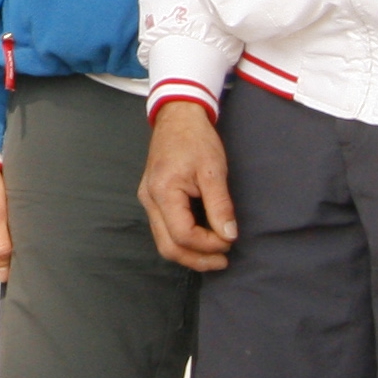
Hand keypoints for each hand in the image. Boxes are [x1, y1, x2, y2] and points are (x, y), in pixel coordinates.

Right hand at [139, 101, 237, 270]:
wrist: (177, 117)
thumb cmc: (195, 138)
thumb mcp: (214, 171)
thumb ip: (220, 206)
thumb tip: (229, 235)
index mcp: (163, 191)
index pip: (183, 235)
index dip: (208, 245)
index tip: (230, 240)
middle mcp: (149, 200)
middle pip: (168, 246)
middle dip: (197, 259)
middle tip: (223, 260)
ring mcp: (147, 200)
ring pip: (163, 241)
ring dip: (190, 253)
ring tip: (215, 254)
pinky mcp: (152, 198)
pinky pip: (164, 229)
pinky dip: (183, 240)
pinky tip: (202, 238)